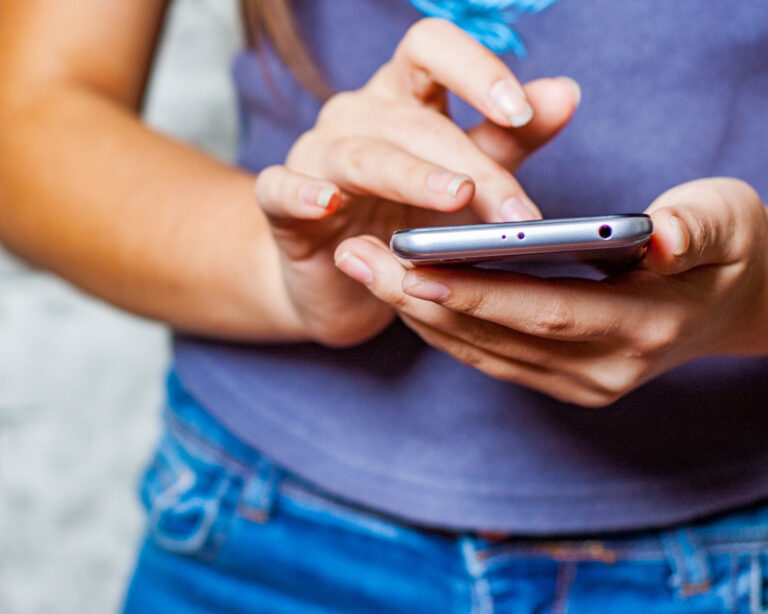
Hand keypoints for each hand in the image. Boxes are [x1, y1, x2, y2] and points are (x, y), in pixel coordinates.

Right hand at [254, 18, 578, 346]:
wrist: (336, 279)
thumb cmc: (402, 218)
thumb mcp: (465, 177)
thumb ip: (509, 138)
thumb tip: (564, 92)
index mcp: (403, 96)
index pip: (430, 48)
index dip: (473, 69)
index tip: (518, 110)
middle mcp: (357, 115)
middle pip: (412, 120)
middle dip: (471, 163)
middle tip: (516, 212)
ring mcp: (315, 156)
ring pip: (360, 153)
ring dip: (411, 175)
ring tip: (454, 199)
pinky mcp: (278, 204)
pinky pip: (280, 188)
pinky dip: (301, 193)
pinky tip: (326, 203)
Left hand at [335, 177, 767, 406]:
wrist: (742, 300)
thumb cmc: (730, 244)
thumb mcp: (726, 220)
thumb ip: (694, 227)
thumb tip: (660, 237)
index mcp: (645, 327)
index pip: (543, 311)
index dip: (475, 291)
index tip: (411, 265)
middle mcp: (606, 370)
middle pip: (496, 336)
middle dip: (420, 298)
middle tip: (357, 257)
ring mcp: (582, 383)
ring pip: (482, 351)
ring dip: (417, 312)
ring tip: (361, 267)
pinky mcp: (563, 380)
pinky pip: (488, 356)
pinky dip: (442, 326)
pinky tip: (400, 292)